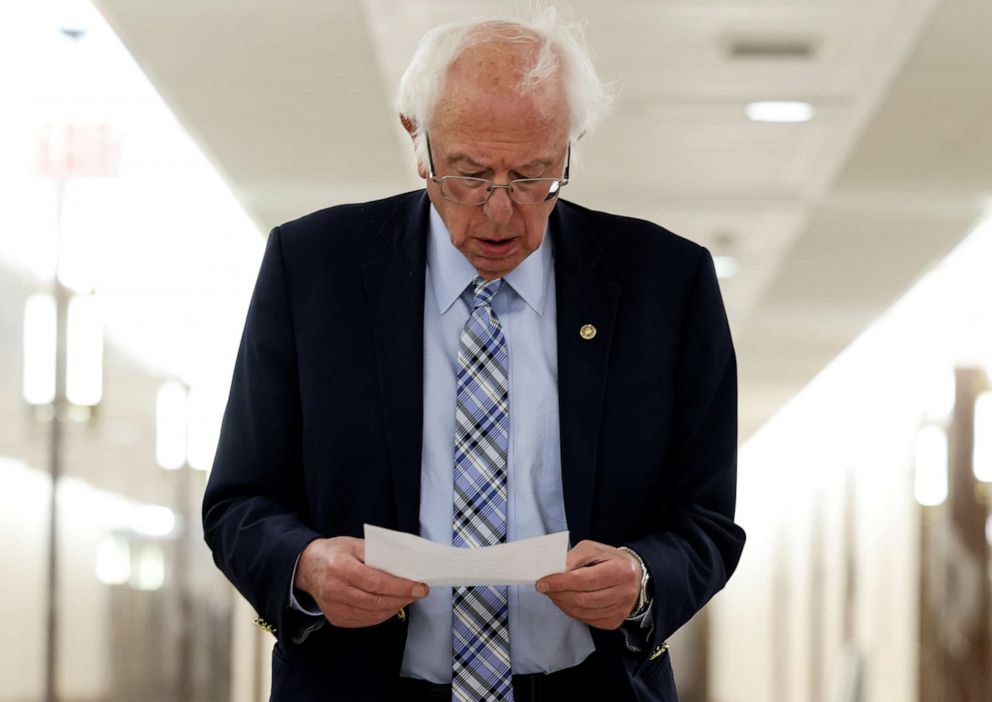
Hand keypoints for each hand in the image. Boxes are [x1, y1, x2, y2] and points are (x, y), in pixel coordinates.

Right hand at [295, 537, 427, 627]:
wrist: (307, 567)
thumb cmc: (335, 552)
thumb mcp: (355, 544)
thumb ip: (378, 554)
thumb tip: (406, 565)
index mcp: (340, 567)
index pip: (376, 582)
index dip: (401, 587)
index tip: (420, 587)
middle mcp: (335, 590)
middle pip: (376, 601)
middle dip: (402, 598)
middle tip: (418, 593)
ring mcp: (334, 608)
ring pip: (373, 614)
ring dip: (395, 607)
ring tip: (407, 598)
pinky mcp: (335, 618)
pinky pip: (365, 621)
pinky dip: (382, 614)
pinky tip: (392, 605)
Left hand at [535, 540, 641, 629]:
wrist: (633, 575)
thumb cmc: (609, 560)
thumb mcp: (593, 549)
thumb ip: (574, 558)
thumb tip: (555, 572)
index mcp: (620, 570)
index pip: (585, 580)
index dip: (561, 582)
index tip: (542, 582)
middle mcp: (624, 592)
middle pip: (583, 599)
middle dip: (558, 594)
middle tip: (545, 588)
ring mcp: (621, 610)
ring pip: (583, 612)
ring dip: (563, 604)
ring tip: (553, 594)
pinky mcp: (615, 621)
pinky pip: (588, 620)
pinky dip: (572, 612)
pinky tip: (566, 602)